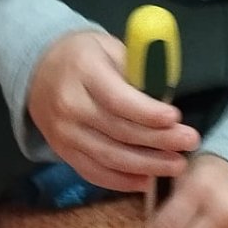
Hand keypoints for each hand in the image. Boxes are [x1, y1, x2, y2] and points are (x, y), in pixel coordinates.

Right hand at [28, 30, 198, 193]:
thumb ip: (136, 70)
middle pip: (118, 131)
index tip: (175, 117)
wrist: (38, 69)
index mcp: (83, 72)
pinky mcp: (63, 152)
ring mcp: (63, 133)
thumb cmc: (85, 55)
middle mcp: (70, 105)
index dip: (147, 112)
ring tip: (176, 165)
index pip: (117, 99)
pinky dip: (121, 181)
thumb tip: (166, 97)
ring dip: (146, 165)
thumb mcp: (109, 46)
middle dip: (158, 140)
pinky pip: (94, 172)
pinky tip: (147, 180)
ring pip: (109, 157)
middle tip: (189, 142)